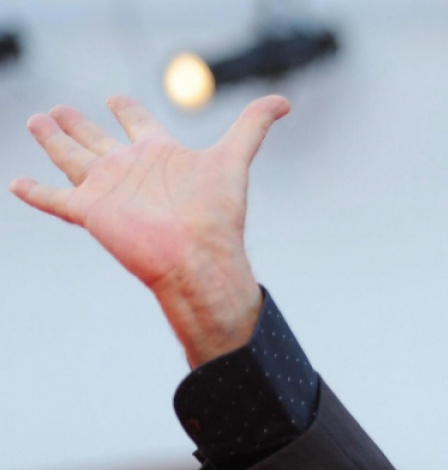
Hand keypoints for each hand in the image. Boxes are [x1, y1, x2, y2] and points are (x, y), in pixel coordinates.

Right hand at [11, 95, 290, 366]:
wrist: (199, 257)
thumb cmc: (217, 213)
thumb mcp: (234, 158)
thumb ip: (254, 125)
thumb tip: (284, 100)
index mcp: (160, 154)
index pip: (139, 124)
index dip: (128, 110)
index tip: (116, 98)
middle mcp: (131, 169)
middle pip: (97, 139)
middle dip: (78, 124)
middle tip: (59, 109)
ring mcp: (109, 190)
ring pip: (71, 158)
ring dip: (54, 141)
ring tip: (38, 122)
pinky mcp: (91, 212)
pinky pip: (54, 198)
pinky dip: (35, 191)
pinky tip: (16, 183)